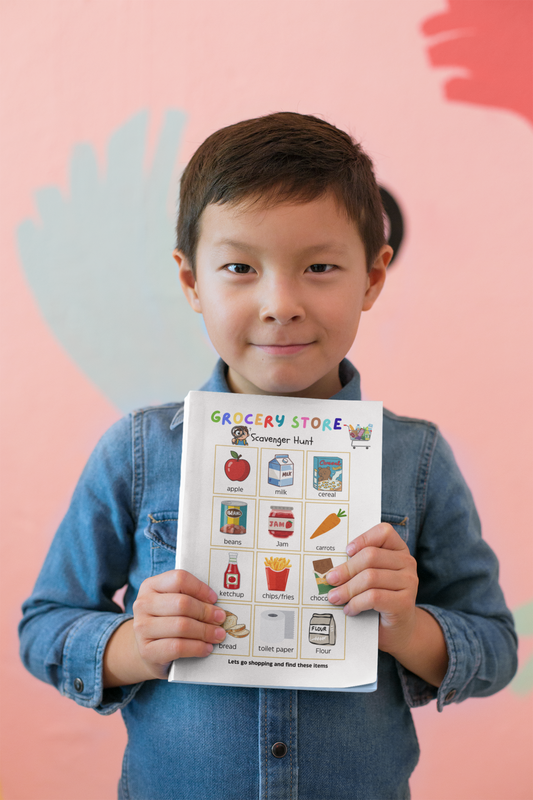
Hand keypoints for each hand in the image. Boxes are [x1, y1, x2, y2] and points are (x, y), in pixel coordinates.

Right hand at [130, 569, 226, 679]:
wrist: (146, 650)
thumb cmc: (166, 621)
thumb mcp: (171, 603)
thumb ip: (189, 597)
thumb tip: (217, 604)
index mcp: (150, 586)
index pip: (179, 579)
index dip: (200, 588)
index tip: (214, 599)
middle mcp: (143, 604)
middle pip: (182, 603)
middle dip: (206, 612)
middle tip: (221, 619)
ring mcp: (142, 628)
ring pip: (181, 626)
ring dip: (205, 631)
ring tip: (218, 635)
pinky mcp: (146, 651)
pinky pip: (177, 647)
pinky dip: (197, 648)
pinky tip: (207, 648)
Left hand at [325, 523, 418, 657]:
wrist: (398, 629)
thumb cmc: (379, 598)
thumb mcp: (370, 576)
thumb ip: (359, 565)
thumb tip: (329, 564)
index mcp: (398, 549)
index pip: (383, 532)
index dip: (363, 538)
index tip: (346, 550)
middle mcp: (407, 562)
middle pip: (371, 556)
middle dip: (346, 569)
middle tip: (329, 579)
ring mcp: (409, 582)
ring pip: (370, 578)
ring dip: (347, 589)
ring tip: (334, 597)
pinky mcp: (404, 603)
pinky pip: (374, 597)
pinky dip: (356, 603)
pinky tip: (349, 609)